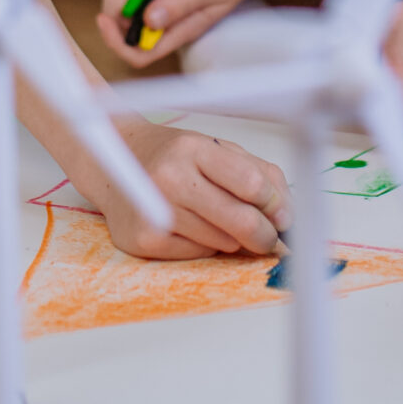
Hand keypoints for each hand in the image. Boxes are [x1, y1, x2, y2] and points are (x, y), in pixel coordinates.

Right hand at [87, 116, 290, 258]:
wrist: (113, 162)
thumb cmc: (176, 157)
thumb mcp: (218, 150)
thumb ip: (260, 175)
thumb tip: (288, 217)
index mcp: (194, 148)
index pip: (252, 183)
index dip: (276, 205)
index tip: (283, 216)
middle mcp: (171, 177)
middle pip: (241, 221)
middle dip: (265, 236)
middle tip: (270, 239)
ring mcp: (154, 210)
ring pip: (222, 243)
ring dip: (232, 240)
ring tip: (218, 222)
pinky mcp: (143, 240)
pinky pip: (197, 255)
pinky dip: (206, 247)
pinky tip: (193, 229)